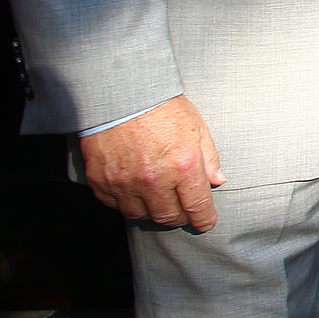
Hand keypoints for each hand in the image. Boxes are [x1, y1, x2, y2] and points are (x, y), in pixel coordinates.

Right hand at [82, 95, 223, 231]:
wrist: (120, 94)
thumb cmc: (161, 107)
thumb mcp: (196, 128)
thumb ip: (209, 158)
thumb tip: (217, 181)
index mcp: (183, 166)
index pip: (197, 206)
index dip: (203, 220)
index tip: (205, 223)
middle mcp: (154, 180)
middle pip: (168, 217)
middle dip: (179, 217)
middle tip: (182, 210)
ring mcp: (125, 183)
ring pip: (141, 216)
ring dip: (152, 212)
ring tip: (157, 200)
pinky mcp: (101, 182)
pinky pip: (115, 205)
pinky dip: (126, 203)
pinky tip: (134, 191)